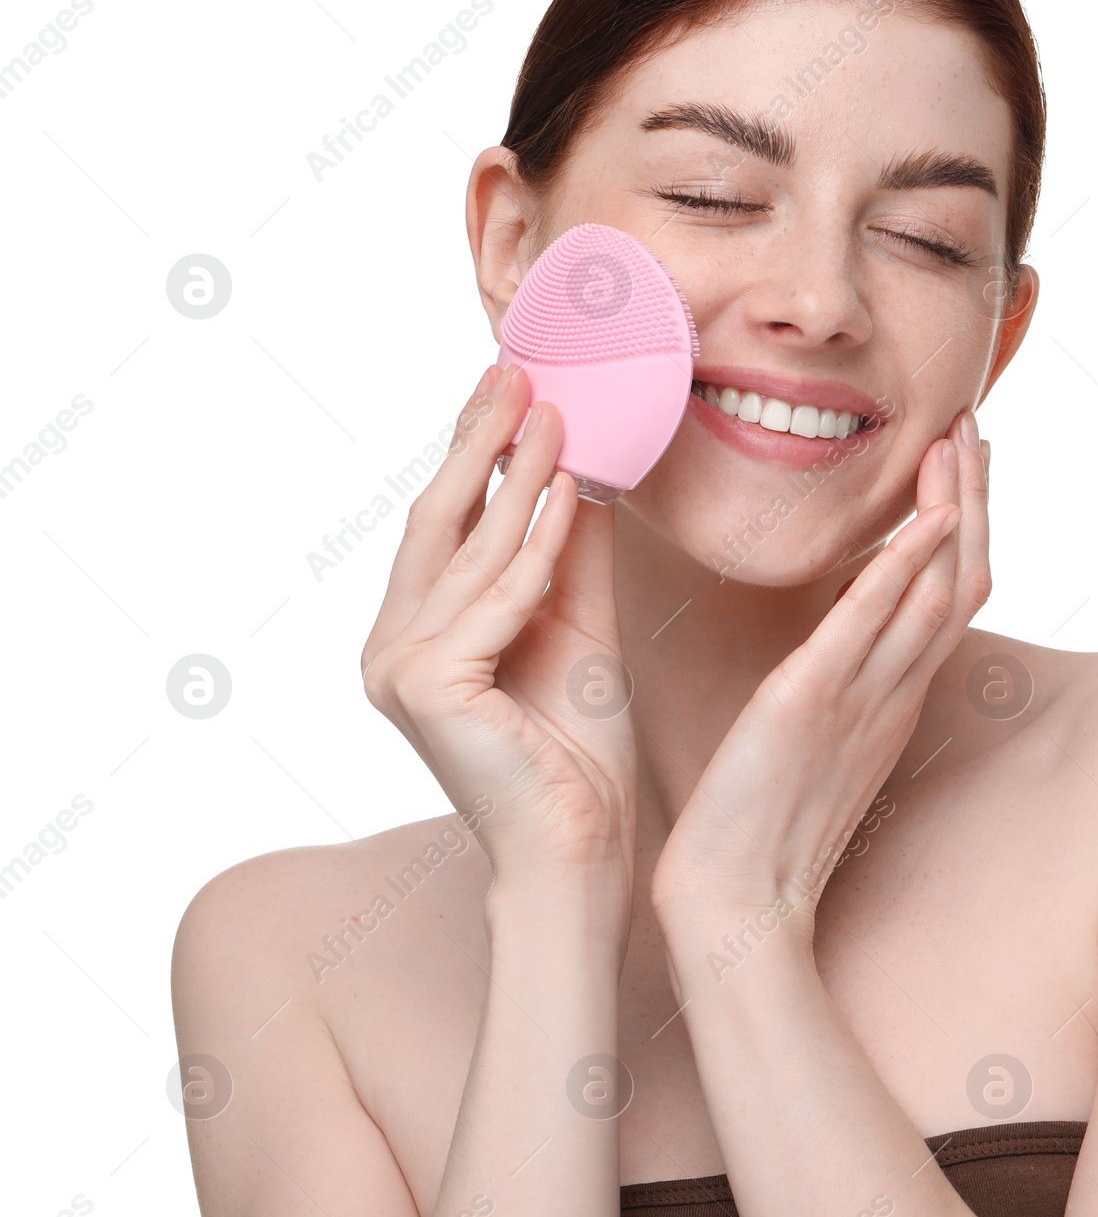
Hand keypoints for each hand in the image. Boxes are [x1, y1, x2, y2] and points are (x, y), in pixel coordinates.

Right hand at [360, 363, 637, 915]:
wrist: (580, 846)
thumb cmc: (576, 749)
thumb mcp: (577, 625)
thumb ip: (572, 553)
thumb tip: (588, 467)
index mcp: (416, 633)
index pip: (444, 524)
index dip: (473, 450)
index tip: (505, 385)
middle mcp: (391, 646)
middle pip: (438, 520)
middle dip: (479, 440)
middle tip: (515, 370)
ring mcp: (398, 667)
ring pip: (470, 549)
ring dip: (519, 474)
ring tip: (558, 411)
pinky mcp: (426, 687)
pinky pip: (497, 597)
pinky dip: (539, 542)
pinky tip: (573, 489)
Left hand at [650, 409, 989, 938]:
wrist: (733, 903)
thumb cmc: (759, 824)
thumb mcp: (815, 740)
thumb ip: (838, 683)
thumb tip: (838, 636)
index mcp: (893, 698)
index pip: (951, 595)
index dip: (968, 526)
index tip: (964, 466)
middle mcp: (894, 693)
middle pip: (965, 581)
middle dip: (978, 499)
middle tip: (975, 426)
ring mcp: (862, 699)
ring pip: (938, 592)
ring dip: (955, 511)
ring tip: (955, 441)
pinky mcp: (811, 704)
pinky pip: (872, 626)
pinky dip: (904, 566)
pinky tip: (925, 516)